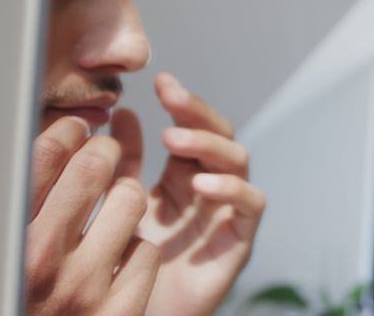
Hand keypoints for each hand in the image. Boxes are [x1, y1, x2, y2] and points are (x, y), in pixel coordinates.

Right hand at [26, 116, 159, 314]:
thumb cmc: (17, 291)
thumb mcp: (6, 241)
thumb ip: (28, 196)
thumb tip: (57, 135)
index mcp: (10, 236)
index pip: (45, 156)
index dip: (70, 131)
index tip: (79, 129)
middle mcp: (43, 260)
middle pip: (94, 168)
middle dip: (105, 151)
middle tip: (105, 154)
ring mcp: (86, 287)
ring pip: (131, 201)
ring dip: (127, 197)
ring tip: (115, 206)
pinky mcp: (120, 310)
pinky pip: (147, 252)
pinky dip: (138, 249)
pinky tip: (122, 255)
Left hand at [112, 73, 265, 315]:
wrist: (139, 312)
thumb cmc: (131, 264)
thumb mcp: (122, 202)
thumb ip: (125, 160)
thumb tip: (123, 112)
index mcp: (183, 173)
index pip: (193, 126)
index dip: (182, 102)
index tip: (161, 81)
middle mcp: (211, 185)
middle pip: (220, 134)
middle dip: (197, 112)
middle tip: (171, 98)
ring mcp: (228, 209)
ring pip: (238, 159)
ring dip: (208, 145)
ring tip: (173, 141)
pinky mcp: (241, 238)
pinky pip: (251, 202)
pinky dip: (231, 188)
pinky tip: (202, 184)